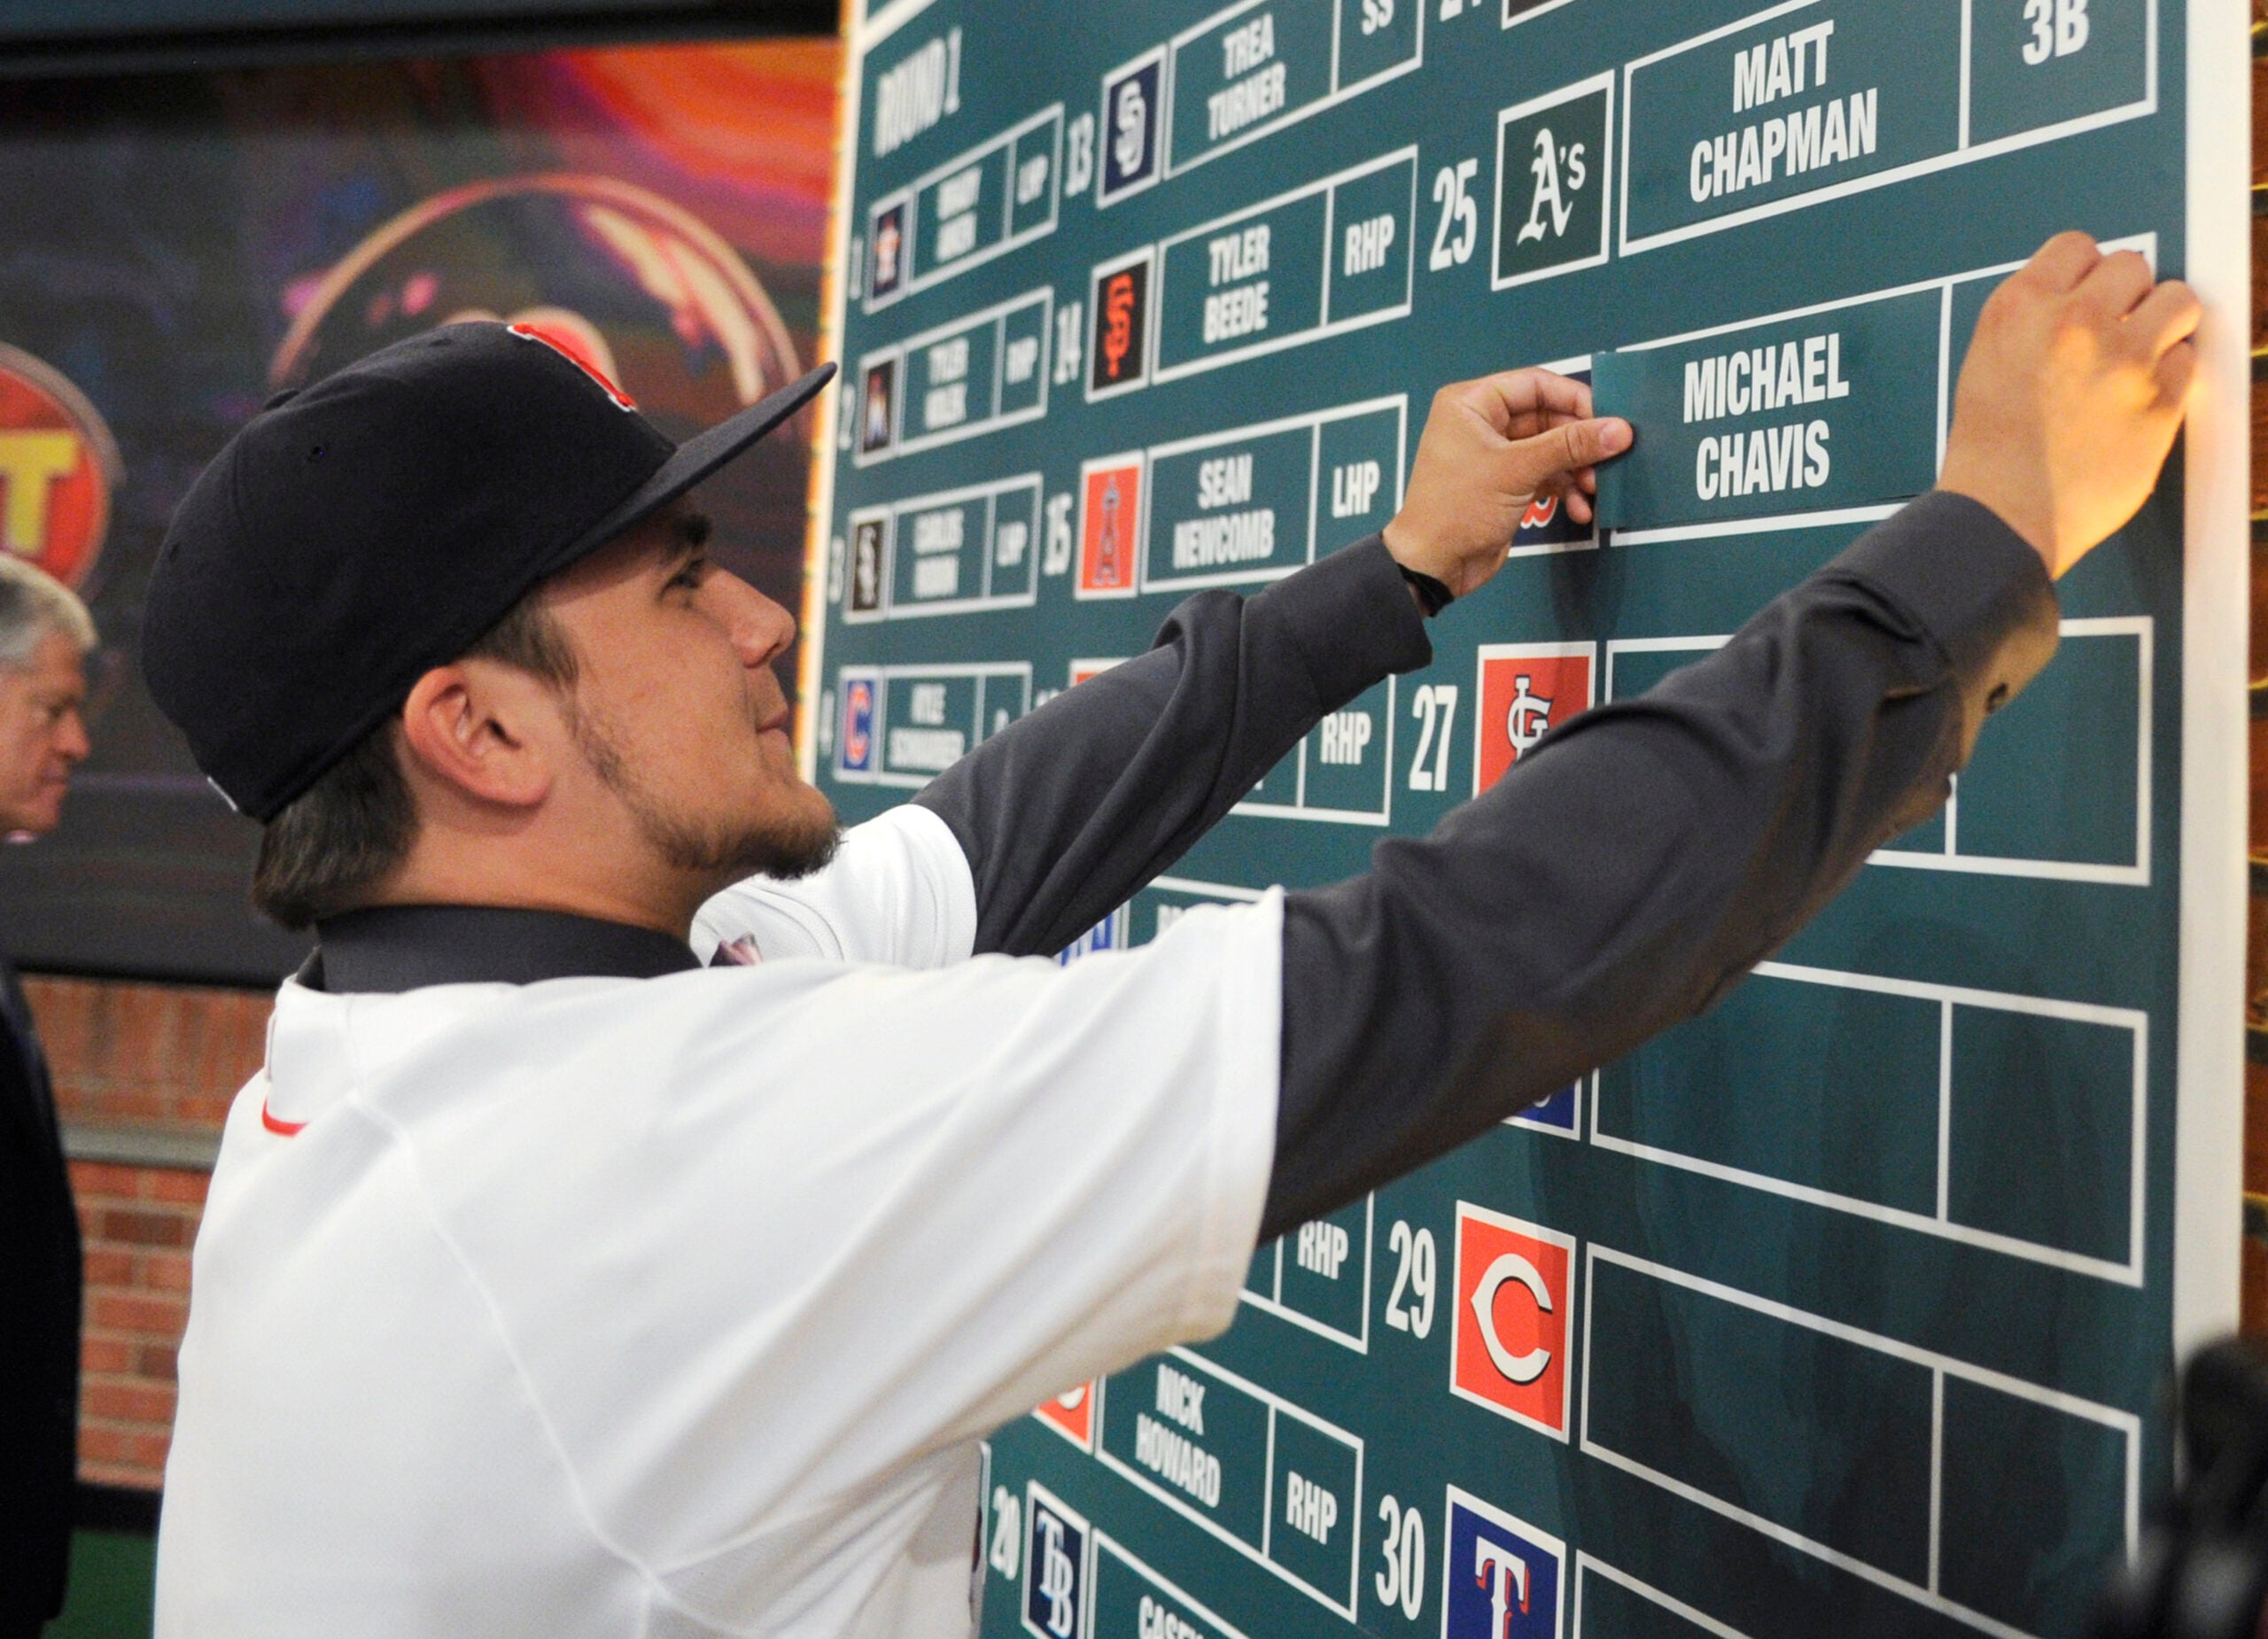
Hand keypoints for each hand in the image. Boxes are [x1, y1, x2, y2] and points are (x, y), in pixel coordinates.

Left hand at [1382, 369, 1632, 600]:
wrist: (1433, 566)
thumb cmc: (1459, 508)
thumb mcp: (1517, 471)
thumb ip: (1570, 446)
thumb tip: (1620, 429)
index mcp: (1471, 403)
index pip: (1536, 385)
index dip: (1575, 400)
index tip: (1609, 421)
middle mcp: (1481, 422)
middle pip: (1548, 417)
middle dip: (1580, 443)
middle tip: (1610, 460)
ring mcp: (1494, 454)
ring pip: (1550, 449)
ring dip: (1577, 469)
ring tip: (1595, 489)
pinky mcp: (1505, 484)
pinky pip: (1545, 474)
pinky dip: (1564, 489)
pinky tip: (1580, 509)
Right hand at [1937, 232, 2200, 578]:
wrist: (2001, 515)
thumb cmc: (1989, 452)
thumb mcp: (1988, 362)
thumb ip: (2036, 321)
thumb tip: (2088, 298)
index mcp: (2020, 308)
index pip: (2077, 246)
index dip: (2085, 274)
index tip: (2087, 299)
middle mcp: (2074, 321)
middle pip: (2133, 266)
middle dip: (2128, 296)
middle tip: (2114, 333)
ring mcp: (2123, 357)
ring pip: (2179, 300)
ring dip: (2165, 322)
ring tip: (2142, 355)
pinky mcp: (2161, 398)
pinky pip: (2189, 361)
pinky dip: (2171, 378)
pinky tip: (2139, 401)